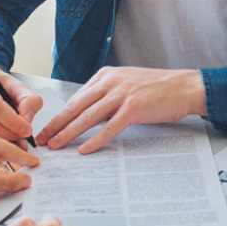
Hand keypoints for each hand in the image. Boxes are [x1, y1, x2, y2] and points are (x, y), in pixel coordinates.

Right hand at [0, 66, 42, 141]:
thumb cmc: (0, 87)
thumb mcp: (18, 87)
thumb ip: (28, 100)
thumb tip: (26, 121)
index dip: (13, 120)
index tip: (27, 130)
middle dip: (7, 133)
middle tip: (22, 140)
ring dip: (0, 141)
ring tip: (15, 142)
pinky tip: (2, 144)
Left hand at [35, 66, 205, 153]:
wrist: (185, 86)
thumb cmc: (159, 88)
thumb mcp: (127, 85)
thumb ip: (107, 97)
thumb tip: (89, 118)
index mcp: (106, 76)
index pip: (76, 98)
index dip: (59, 116)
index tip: (47, 129)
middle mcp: (110, 82)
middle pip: (76, 107)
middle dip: (56, 125)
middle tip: (41, 140)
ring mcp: (122, 94)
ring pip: (87, 117)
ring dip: (68, 133)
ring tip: (55, 145)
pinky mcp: (134, 108)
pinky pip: (109, 128)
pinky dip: (95, 140)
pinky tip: (84, 149)